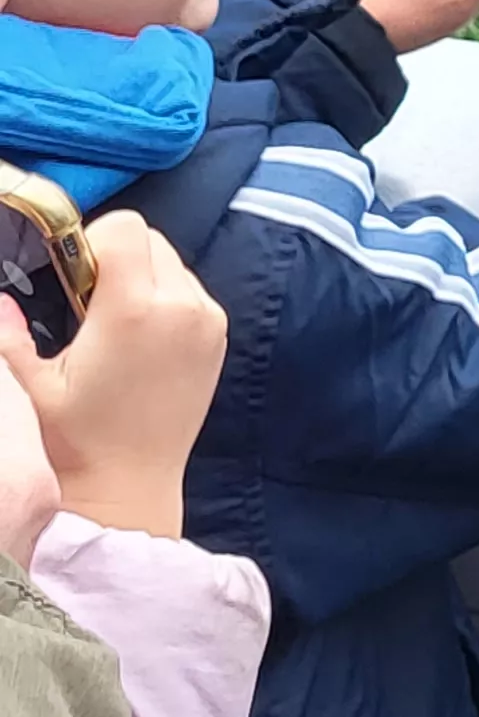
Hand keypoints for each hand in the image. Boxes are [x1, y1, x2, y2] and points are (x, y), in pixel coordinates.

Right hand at [0, 213, 225, 539]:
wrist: (127, 488)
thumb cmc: (74, 443)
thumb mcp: (30, 385)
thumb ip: (8, 334)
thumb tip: (1, 300)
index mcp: (135, 310)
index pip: (126, 228)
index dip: (91, 240)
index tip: (70, 273)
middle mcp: (183, 308)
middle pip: (152, 240)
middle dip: (114, 258)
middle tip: (83, 302)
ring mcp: (208, 323)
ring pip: (173, 263)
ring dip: (141, 277)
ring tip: (109, 324)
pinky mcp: (219, 338)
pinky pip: (191, 291)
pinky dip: (165, 298)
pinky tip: (136, 338)